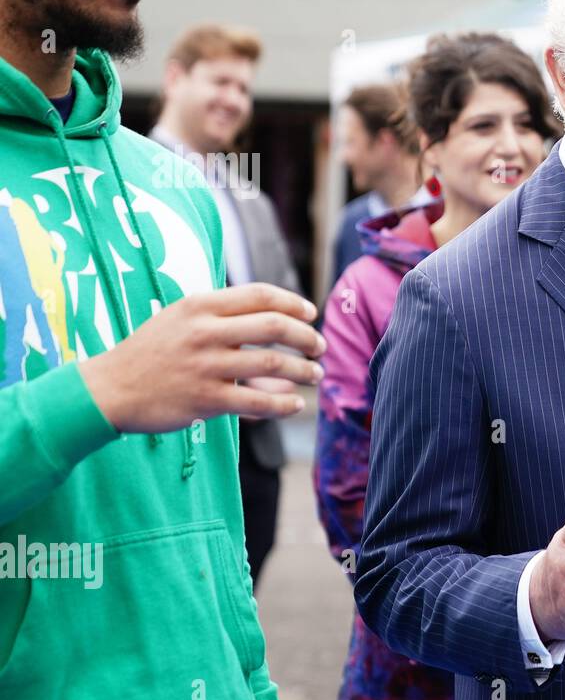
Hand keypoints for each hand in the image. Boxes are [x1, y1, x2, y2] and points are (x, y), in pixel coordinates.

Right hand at [80, 283, 325, 433]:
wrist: (110, 389)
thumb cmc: (152, 351)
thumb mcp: (181, 317)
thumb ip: (223, 313)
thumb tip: (276, 316)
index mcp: (200, 305)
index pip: (260, 294)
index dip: (293, 302)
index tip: (311, 313)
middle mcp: (204, 331)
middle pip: (274, 326)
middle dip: (306, 336)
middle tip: (319, 347)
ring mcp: (205, 366)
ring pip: (272, 363)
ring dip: (302, 370)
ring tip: (315, 375)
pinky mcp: (205, 399)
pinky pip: (257, 401)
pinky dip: (283, 404)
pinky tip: (295, 404)